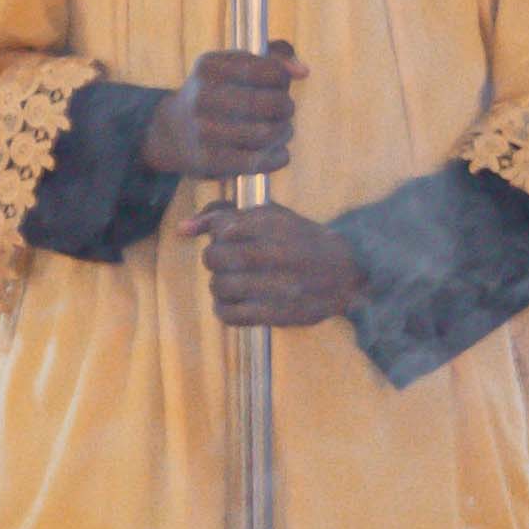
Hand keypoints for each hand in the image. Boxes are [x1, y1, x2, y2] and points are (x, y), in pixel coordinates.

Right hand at [142, 41, 304, 179]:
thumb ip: (273, 57)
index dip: (282, 78)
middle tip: (284, 109)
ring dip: (284, 132)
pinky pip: (260, 161)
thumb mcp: (234, 65)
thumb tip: (302, 70)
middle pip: (270, 103)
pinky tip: (277, 151)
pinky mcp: (209, 162)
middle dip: (286, 106)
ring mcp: (204, 132)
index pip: (267, 70)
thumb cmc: (217, 93)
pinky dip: (277, 156)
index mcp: (210, 67)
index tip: (280, 82)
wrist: (171, 133)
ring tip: (281, 129)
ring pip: (268, 134)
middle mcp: (203, 97)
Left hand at [182, 196, 363, 329]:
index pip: (222, 227)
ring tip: (233, 282)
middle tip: (227, 262)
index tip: (230, 237)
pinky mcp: (278, 314)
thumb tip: (183, 229)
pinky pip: (230, 315)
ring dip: (219, 284)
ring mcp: (279, 287)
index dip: (218, 233)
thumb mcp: (269, 214)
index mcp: (275, 224)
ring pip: (220, 286)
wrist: (345, 273)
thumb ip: (223, 213)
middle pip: (215, 257)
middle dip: (214, 259)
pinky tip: (235, 302)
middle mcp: (278, 254)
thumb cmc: (300, 239)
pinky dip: (224, 309)